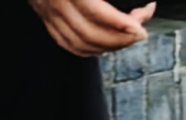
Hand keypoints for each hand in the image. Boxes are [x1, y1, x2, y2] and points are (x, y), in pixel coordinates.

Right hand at [31, 0, 150, 56]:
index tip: (141, 23)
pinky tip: (104, 45)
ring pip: (80, 43)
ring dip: (108, 46)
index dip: (121, 23)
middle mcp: (56, 0)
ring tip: (127, 38)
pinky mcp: (44, 15)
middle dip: (121, 38)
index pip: (96, 12)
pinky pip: (66, 42)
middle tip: (140, 31)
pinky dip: (88, 49)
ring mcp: (48, 10)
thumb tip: (140, 3)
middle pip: (90, 34)